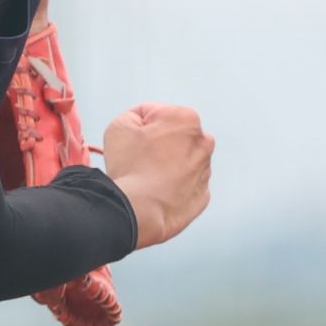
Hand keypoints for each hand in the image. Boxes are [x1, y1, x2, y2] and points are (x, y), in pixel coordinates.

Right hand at [98, 103, 211, 250]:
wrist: (139, 211)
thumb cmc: (130, 168)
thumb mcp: (120, 125)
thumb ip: (136, 114)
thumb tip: (144, 122)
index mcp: (186, 119)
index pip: (156, 114)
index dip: (138, 128)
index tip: (132, 142)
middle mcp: (203, 142)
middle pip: (172, 137)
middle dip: (157, 145)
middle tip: (138, 160)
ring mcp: (205, 171)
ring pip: (180, 162)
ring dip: (165, 166)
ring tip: (146, 179)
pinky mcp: (202, 195)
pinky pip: (184, 186)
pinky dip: (172, 188)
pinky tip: (156, 192)